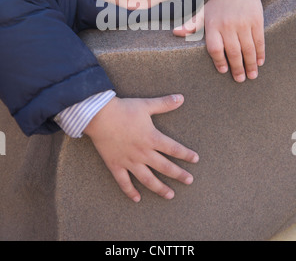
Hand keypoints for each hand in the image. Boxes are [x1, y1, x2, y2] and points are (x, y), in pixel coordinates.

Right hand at [84, 94, 198, 201]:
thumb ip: (165, 103)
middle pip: (165, 167)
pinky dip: (130, 191)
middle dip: (179, 174)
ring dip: (160, 188)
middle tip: (189, 181)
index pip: (174, 149)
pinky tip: (137, 199)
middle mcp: (143, 153)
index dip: (186, 154)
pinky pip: (124, 182)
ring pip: (148, 179)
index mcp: (152, 138)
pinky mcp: (116, 165)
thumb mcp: (146, 105)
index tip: (195, 159)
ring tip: (170, 195)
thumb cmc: (124, 109)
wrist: (99, 115)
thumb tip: (181, 97)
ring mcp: (129, 161)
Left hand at [173, 0, 270, 82]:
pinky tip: (259, 62)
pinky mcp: (256, 21)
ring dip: (250, 64)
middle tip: (239, 80)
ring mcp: (243, 23)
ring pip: (247, 49)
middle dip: (237, 68)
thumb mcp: (203, 12)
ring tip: (251, 76)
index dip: (219, 61)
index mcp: (213, 24)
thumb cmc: (218, 4)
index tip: (223, 71)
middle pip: (232, 51)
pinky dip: (260, 53)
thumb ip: (191, 25)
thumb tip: (175, 32)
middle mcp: (228, 24)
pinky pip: (259, 41)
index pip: (214, 48)